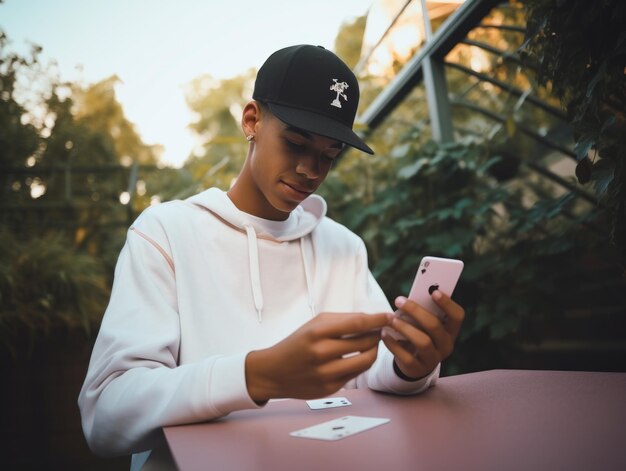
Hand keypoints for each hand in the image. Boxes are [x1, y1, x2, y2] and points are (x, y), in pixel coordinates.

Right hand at [245, 312, 391, 401]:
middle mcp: (322, 353)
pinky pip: (356, 374)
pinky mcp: (330, 388)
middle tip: (380, 330)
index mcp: (317, 333)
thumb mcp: (314, 325)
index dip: (377, 319)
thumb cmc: (297, 343)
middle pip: (365, 342)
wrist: (273, 372)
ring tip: (372, 343)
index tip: (389, 316)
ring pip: (365, 361)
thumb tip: (371, 320)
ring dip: (374, 350)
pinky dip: (361, 363)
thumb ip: (341, 321)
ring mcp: (326, 373)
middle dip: (377, 335)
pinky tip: (358, 357)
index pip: (357, 323)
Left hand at [382, 291, 464, 379]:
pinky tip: (384, 334)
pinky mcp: (417, 369)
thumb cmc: (419, 334)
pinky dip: (393, 344)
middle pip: (435, 326)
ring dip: (405, 328)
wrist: (413, 363)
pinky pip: (406, 356)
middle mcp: (446, 345)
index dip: (447, 303)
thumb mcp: (424, 324)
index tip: (434, 292)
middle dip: (416, 311)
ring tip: (392, 320)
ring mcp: (433, 359)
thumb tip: (407, 299)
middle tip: (399, 300)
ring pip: (423, 342)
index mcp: (450, 330)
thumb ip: (421, 312)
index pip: (457, 316)